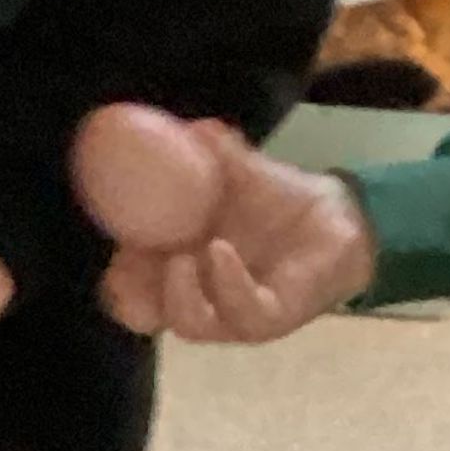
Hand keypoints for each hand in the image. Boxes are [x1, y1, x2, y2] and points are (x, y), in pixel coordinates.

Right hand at [74, 108, 375, 342]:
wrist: (337, 216)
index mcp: (176, 266)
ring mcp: (232, 312)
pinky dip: (225, 283)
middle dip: (130, 297)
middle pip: (146, 315)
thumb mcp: (238, 171)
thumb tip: (188, 126)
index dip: (113, 276)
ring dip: (177, 295)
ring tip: (182, 256)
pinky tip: (220, 250)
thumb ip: (213, 151)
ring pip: (190, 324)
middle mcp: (199, 296)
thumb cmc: (274, 199)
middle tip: (128, 266)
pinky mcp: (270, 317)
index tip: (114, 246)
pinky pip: (241, 312)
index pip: (130, 287)